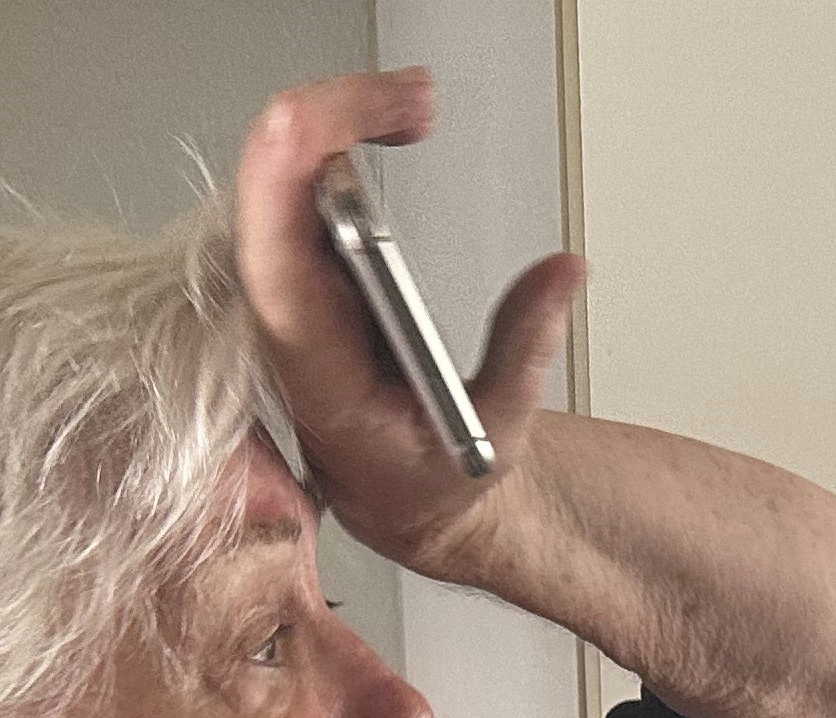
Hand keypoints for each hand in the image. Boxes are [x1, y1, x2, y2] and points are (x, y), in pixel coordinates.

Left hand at [231, 70, 584, 585]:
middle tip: (410, 100)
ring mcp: (294, 290)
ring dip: (339, 121)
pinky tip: (383, 115)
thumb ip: (525, 349)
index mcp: (317, 375)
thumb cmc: (427, 477)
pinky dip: (335, 135)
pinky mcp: (307, 268)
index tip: (309, 127)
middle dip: (332, 125)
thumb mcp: (495, 431)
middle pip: (273, 200)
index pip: (278, 270)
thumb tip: (562, 272)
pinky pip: (296, 185)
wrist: (403, 497)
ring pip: (280, 182)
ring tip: (409, 101)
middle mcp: (288, 323)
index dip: (280, 187)